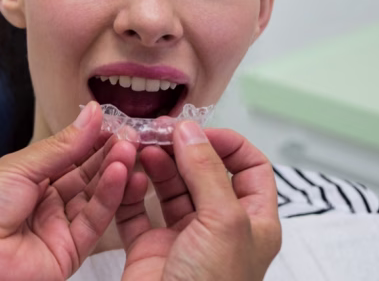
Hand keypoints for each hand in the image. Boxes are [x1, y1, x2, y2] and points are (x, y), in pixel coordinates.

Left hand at [0, 101, 136, 280]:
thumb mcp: (19, 166)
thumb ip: (62, 145)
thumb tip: (92, 115)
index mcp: (28, 178)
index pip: (70, 155)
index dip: (93, 139)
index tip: (117, 122)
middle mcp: (46, 202)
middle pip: (86, 175)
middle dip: (109, 153)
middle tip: (132, 134)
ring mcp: (59, 227)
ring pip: (95, 197)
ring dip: (114, 172)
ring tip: (130, 149)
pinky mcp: (70, 251)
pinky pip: (96, 221)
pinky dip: (110, 197)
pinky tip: (120, 173)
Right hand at [116, 122, 280, 280]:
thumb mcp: (222, 222)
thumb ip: (207, 171)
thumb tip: (191, 131)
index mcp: (253, 222)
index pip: (249, 167)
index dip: (226, 143)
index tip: (197, 130)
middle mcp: (218, 227)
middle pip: (202, 171)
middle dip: (180, 148)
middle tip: (158, 132)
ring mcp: (182, 237)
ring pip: (167, 186)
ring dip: (153, 163)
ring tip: (138, 147)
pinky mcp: (149, 248)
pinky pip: (136, 209)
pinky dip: (129, 189)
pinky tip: (126, 175)